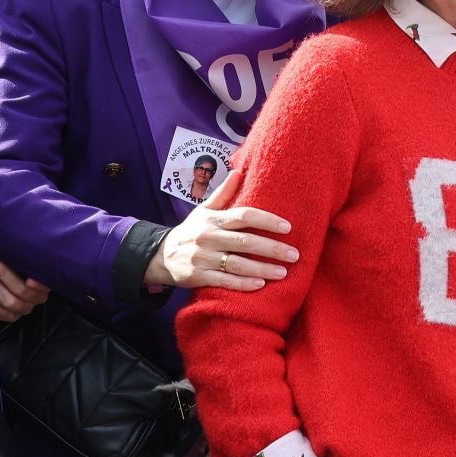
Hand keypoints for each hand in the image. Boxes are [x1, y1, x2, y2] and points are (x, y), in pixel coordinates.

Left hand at [0, 254, 48, 322]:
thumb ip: (24, 256)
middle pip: (23, 291)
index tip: (29, 280)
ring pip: (11, 302)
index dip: (38, 285)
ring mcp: (25, 308)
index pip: (45, 286)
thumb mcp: (21, 258)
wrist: (5, 274)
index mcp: (45, 283)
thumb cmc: (14, 263)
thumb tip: (23, 241)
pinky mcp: (12, 316)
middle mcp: (38, 298)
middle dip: (4, 274)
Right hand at [145, 169, 298, 291]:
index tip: (287, 227)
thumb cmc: (191, 231)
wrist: (161, 257)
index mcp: (213, 220)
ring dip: (262, 269)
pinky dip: (243, 284)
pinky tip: (260, 285)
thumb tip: (238, 172)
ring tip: (284, 272)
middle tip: (294, 254)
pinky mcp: (199, 277)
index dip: (267, 220)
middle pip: (245, 242)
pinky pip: (224, 282)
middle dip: (272, 248)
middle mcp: (209, 238)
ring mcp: (203, 258)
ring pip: (237, 264)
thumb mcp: (203, 210)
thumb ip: (223, 194)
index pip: (244, 216)